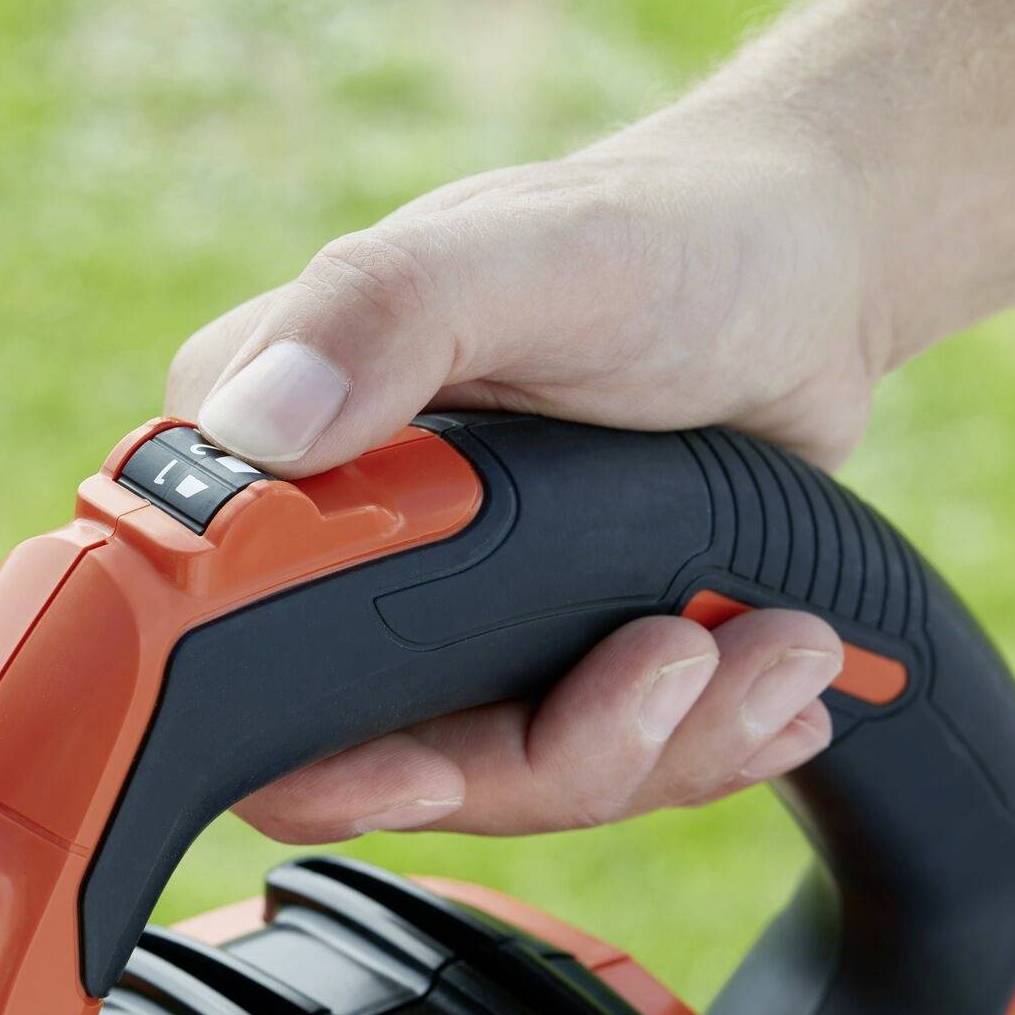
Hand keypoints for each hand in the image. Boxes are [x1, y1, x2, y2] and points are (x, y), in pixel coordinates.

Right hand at [165, 107, 877, 840]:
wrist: (799, 276)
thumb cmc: (660, 236)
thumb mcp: (528, 257)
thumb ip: (383, 313)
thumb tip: (256, 425)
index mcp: (271, 456)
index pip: (214, 651)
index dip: (309, 751)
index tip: (425, 767)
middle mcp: (336, 546)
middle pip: (376, 755)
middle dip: (546, 753)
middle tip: (676, 660)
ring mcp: (437, 614)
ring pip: (501, 777)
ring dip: (655, 742)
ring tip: (772, 650)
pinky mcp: (532, 654)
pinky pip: (585, 762)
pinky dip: (693, 745)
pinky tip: (772, 684)